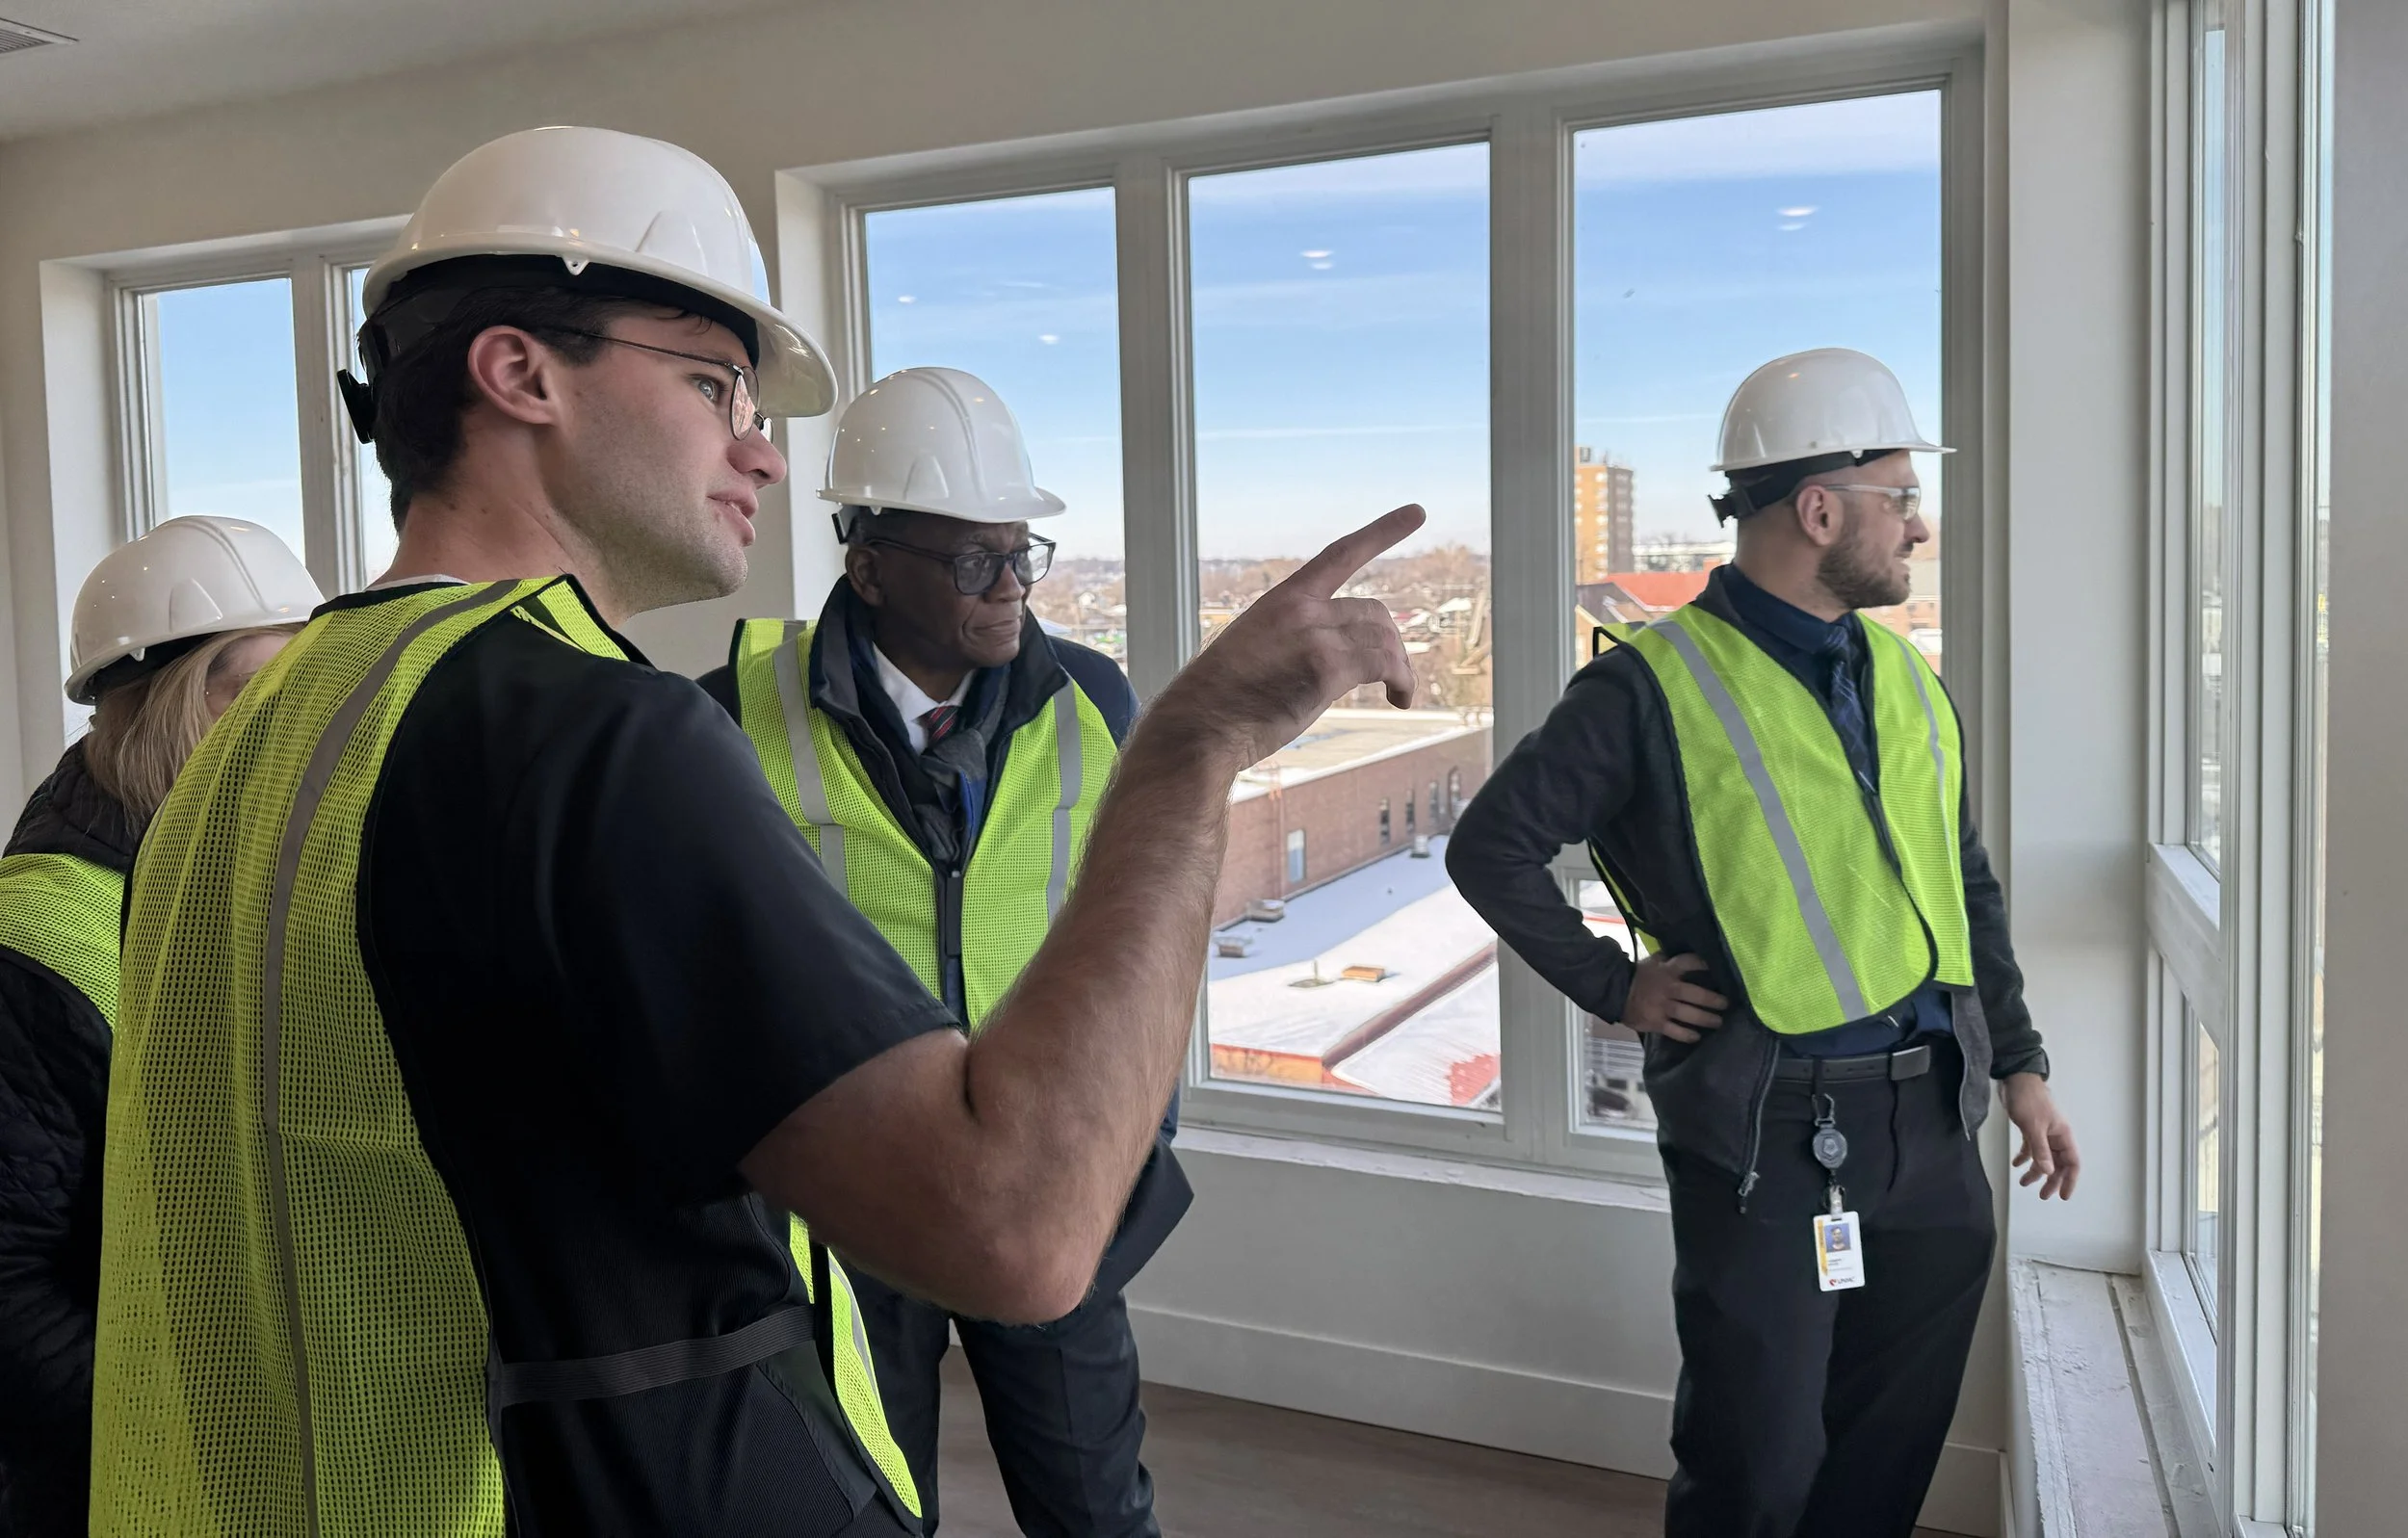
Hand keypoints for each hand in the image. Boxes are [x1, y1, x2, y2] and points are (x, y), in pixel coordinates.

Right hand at [1154, 505, 1425, 767]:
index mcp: (1282, 600)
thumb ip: (1292, 641)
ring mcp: (1314, 636)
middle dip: (1391, 643)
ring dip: (1401, 668)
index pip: (1341, 554)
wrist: (1199, 726)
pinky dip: (1402, 682)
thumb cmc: (1219, 700)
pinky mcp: (1327, 668)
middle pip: (1374, 613)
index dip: (1383, 532)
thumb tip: (1326, 661)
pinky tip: (1399, 700)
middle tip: (1395, 675)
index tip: (1417, 512)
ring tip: (1400, 694)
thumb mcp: (1253, 649)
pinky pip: (1384, 665)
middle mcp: (1302, 610)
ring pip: (1384, 639)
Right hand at [1619, 952, 1727, 1042]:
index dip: (1704, 964)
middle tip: (1726, 1004)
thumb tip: (1685, 952)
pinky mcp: (1656, 1022)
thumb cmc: (1638, 977)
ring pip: (1688, 1014)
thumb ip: (1669, 959)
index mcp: (1667, 970)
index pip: (1689, 962)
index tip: (1718, 968)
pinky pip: (1675, 1031)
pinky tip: (1696, 1036)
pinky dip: (1687, 1035)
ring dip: (1706, 1019)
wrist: (1615, 992)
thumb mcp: (1652, 962)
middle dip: (1713, 1000)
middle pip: (1695, 994)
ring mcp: (1662, 1007)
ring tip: (1718, 1021)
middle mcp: (1668, 988)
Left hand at [2003, 1073, 2078, 1199]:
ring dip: (2035, 1171)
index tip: (2062, 1195)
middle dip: (2051, 1180)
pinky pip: (2031, 1148)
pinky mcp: (2030, 1127)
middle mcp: (2056, 1135)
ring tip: (2024, 1183)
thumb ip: (2040, 1150)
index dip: (2070, 1180)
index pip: (2072, 1162)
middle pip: (2058, 1163)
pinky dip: (2025, 1157)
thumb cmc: (2028, 1098)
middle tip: (2043, 1195)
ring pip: (2043, 1157)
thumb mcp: (2033, 1126)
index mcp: (2063, 1134)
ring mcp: (2043, 1132)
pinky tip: (2017, 1164)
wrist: (2015, 1078)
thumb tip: (2048, 1171)